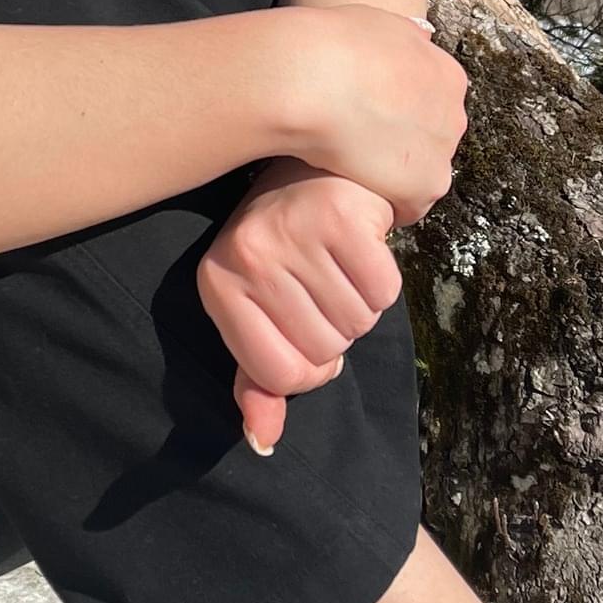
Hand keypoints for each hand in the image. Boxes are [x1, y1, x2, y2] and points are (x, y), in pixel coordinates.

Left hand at [198, 161, 404, 455]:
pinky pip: (384, 291)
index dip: (310, 366)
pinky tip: (362, 246)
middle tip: (324, 281)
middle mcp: (248, 257)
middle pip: (326, 350)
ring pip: (358, 323)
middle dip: (338, 329)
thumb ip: (259, 375)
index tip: (307, 327)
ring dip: (361, 304)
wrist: (313, 162)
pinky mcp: (340, 215)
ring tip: (339, 262)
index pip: (281, 375)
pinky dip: (383, 278)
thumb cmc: (286, 243)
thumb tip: (263, 440)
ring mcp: (293, 234)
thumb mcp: (259, 306)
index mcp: (217, 285)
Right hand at [304, 9, 468, 227]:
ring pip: (421, 174)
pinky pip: (407, 206)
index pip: (434, 105)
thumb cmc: (336, 45)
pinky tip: (355, 187)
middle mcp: (454, 114)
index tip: (372, 117)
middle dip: (402, 144)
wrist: (315, 79)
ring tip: (352, 167)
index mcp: (447, 75)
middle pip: (431, 139)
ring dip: (394, 175)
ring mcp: (442, 153)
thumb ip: (404, 39)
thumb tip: (419, 38)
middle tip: (359, 142)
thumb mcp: (380, 23)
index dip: (400, 114)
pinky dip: (385, 202)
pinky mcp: (423, 187)